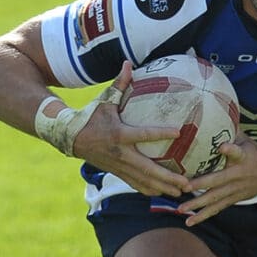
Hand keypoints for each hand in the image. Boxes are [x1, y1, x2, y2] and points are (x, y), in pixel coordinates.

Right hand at [71, 61, 193, 197]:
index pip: (143, 134)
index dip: (161, 133)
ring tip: (183, 193)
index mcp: (119, 134)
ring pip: (144, 182)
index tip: (179, 132)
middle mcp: (120, 154)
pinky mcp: (117, 172)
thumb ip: (119, 84)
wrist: (68, 136)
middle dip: (169, 178)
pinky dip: (151, 190)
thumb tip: (129, 62)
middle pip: (148, 169)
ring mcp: (119, 166)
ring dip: (164, 188)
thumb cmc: (90, 116)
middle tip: (188, 182)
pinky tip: (166, 194)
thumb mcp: (104, 100)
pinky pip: (136, 184)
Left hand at [178, 136, 256, 225]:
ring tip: (181, 209)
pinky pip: (216, 209)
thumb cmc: (255, 154)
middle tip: (185, 187)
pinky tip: (189, 221)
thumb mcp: (247, 140)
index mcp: (243, 158)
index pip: (238, 152)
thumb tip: (213, 113)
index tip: (223, 146)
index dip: (231, 149)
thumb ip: (230, 132)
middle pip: (219, 181)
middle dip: (201, 185)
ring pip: (214, 199)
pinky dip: (203, 216)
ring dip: (197, 205)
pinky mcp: (232, 200)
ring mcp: (235, 190)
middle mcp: (238, 176)